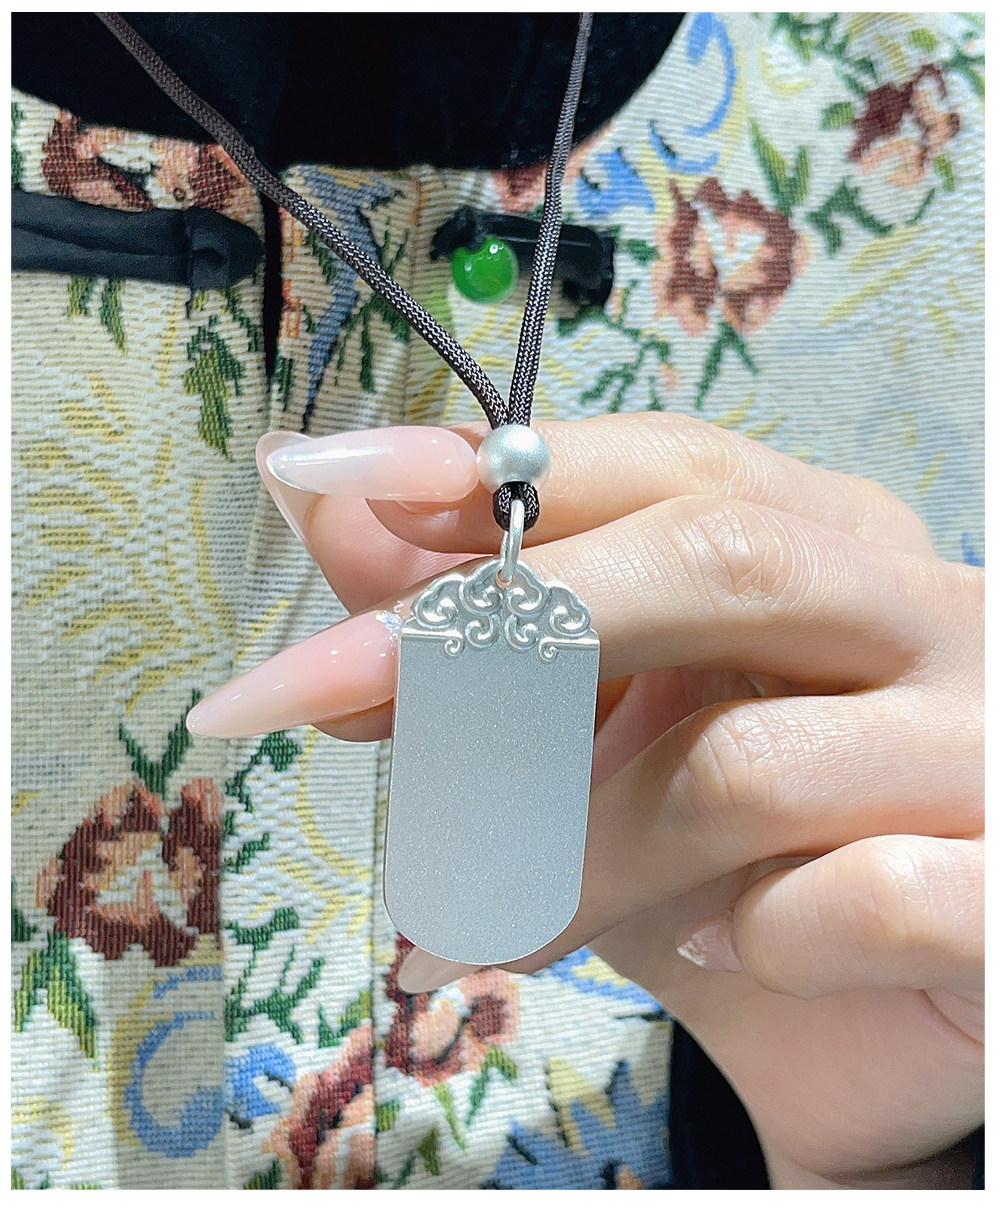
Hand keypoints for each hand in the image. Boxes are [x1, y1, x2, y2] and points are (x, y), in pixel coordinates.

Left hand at [189, 414, 983, 1188]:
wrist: (861, 1024)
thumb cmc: (714, 857)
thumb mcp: (580, 733)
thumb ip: (466, 619)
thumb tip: (323, 499)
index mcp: (827, 540)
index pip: (662, 468)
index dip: (491, 474)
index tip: (328, 476)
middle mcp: (923, 609)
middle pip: (720, 559)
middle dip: (500, 629)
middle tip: (324, 690)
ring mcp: (984, 743)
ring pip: (749, 764)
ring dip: (570, 852)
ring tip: (470, 920)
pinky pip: (872, 898)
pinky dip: (752, 940)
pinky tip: (717, 951)